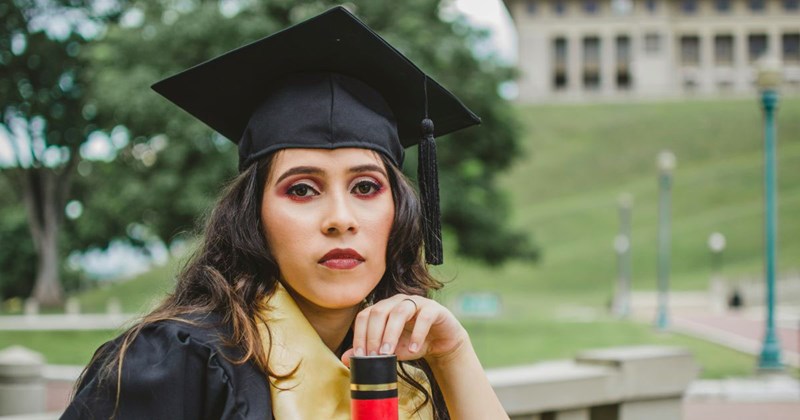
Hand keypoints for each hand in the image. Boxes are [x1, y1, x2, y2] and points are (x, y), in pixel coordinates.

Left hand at [341, 294, 467, 366]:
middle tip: (373, 356)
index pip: (364, 315)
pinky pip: (424, 317)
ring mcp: (416, 302)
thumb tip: (346, 359)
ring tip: (389, 353)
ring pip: (399, 312)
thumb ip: (370, 353)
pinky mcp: (434, 309)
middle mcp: (397, 302)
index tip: (360, 355)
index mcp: (383, 308)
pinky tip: (414, 349)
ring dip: (391, 334)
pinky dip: (417, 333)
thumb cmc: (412, 344)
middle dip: (373, 335)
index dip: (360, 334)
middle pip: (379, 312)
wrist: (441, 343)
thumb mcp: (390, 351)